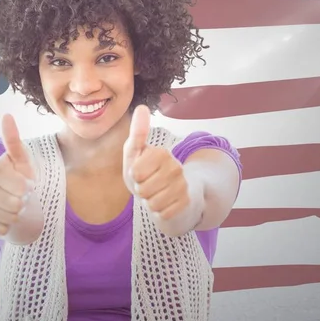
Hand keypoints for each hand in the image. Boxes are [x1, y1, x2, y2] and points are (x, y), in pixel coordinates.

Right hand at [0, 114, 35, 237]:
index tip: (26, 183)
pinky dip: (6, 225)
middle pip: (17, 204)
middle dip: (23, 201)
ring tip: (12, 204)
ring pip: (11, 218)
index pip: (22, 187)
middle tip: (19, 196)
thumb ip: (13, 140)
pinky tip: (2, 215)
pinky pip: (1, 230)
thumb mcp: (19, 159)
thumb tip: (7, 115)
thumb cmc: (13, 175)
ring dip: (16, 214)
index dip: (29, 187)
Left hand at [122, 105, 191, 220]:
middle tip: (148, 185)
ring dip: (149, 202)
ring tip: (155, 194)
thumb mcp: (135, 154)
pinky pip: (162, 214)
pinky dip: (159, 212)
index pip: (134, 172)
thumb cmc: (147, 173)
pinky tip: (164, 204)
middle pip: (142, 189)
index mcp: (162, 153)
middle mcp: (175, 166)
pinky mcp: (186, 202)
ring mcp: (183, 185)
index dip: (133, 176)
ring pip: (152, 203)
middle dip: (140, 191)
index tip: (140, 173)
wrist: (169, 195)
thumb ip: (137, 133)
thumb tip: (142, 107)